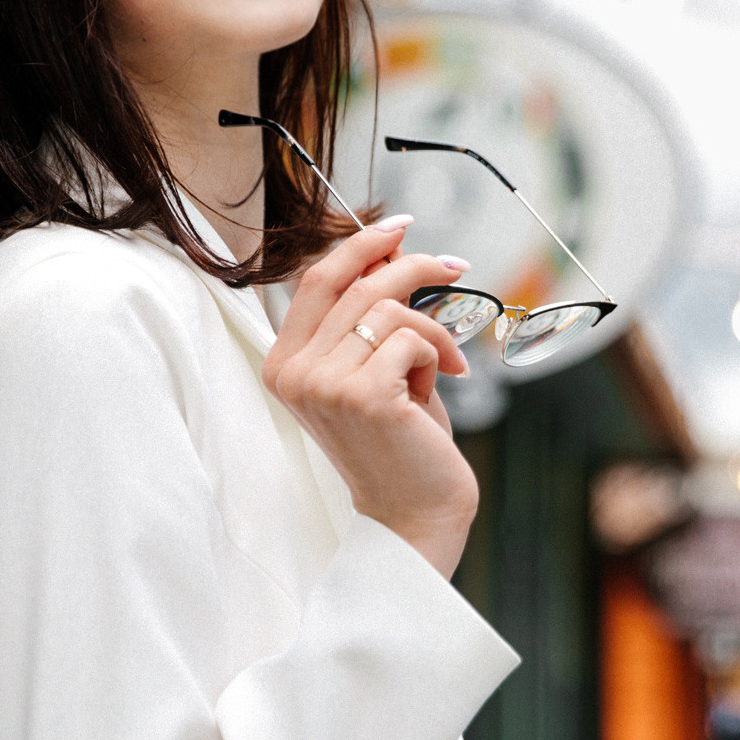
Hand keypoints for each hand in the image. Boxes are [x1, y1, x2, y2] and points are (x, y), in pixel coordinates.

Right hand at [263, 221, 477, 576]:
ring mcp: (323, 385)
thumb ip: (371, 313)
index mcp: (284, 364)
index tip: (402, 226)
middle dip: (413, 267)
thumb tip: (392, 246)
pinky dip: (436, 354)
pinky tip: (440, 386)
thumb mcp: (376, 366)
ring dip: (432, 329)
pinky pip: (411, 338)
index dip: (361, 245)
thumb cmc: (400, 440)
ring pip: (388, 309)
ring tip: (447, 363)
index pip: (317, 280)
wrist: (414, 512)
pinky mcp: (362, 396)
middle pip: (356, 284)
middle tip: (455, 266)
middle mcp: (293, 373)